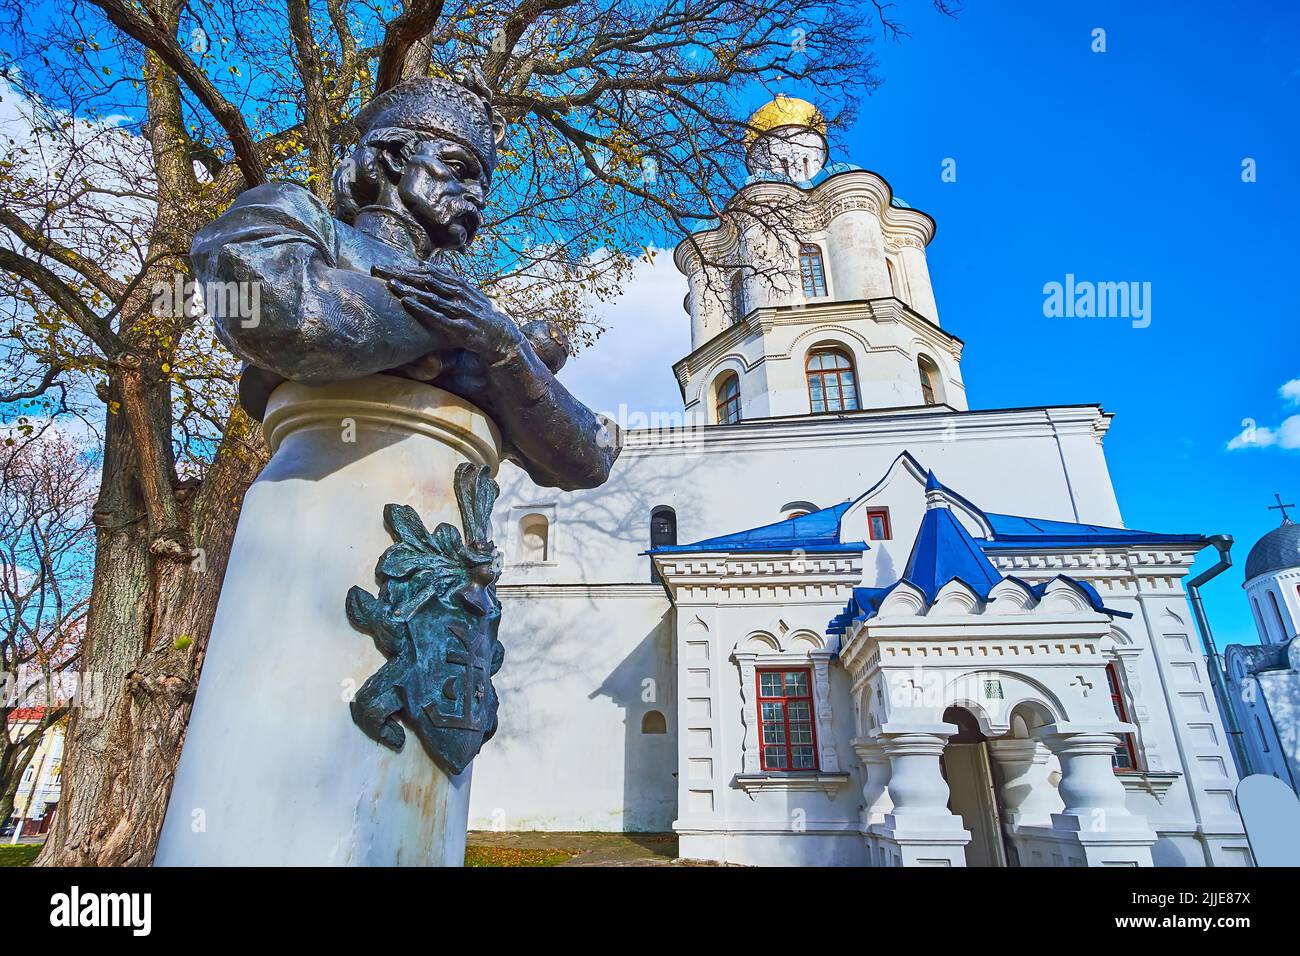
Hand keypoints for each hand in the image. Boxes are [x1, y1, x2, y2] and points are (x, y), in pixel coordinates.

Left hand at [373, 264, 523, 363]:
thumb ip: (448, 280)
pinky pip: (437, 316)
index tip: (387, 266)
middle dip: (402, 274)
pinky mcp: (460, 327)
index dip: (407, 267)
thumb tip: (428, 265)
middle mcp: (459, 294)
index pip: (430, 271)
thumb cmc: (479, 315)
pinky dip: (421, 308)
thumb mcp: (467, 294)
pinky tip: (407, 303)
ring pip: (430, 295)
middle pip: (426, 279)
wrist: (502, 336)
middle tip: (379, 270)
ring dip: (409, 289)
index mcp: (459, 284)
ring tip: (389, 283)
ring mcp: (460, 310)